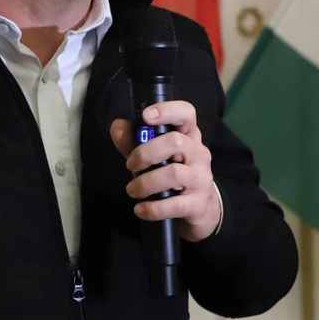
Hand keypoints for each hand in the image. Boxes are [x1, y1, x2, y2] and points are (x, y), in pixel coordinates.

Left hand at [110, 101, 221, 241]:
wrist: (200, 209)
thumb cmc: (173, 176)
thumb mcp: (153, 156)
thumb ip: (133, 141)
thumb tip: (117, 126)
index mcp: (188, 136)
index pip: (186, 114)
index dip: (167, 111)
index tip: (146, 116)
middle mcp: (198, 153)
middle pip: (176, 142)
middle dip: (146, 153)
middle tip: (130, 165)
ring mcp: (201, 178)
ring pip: (174, 173)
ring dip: (146, 183)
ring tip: (132, 190)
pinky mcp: (198, 203)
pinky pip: (175, 204)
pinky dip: (153, 208)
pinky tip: (140, 209)